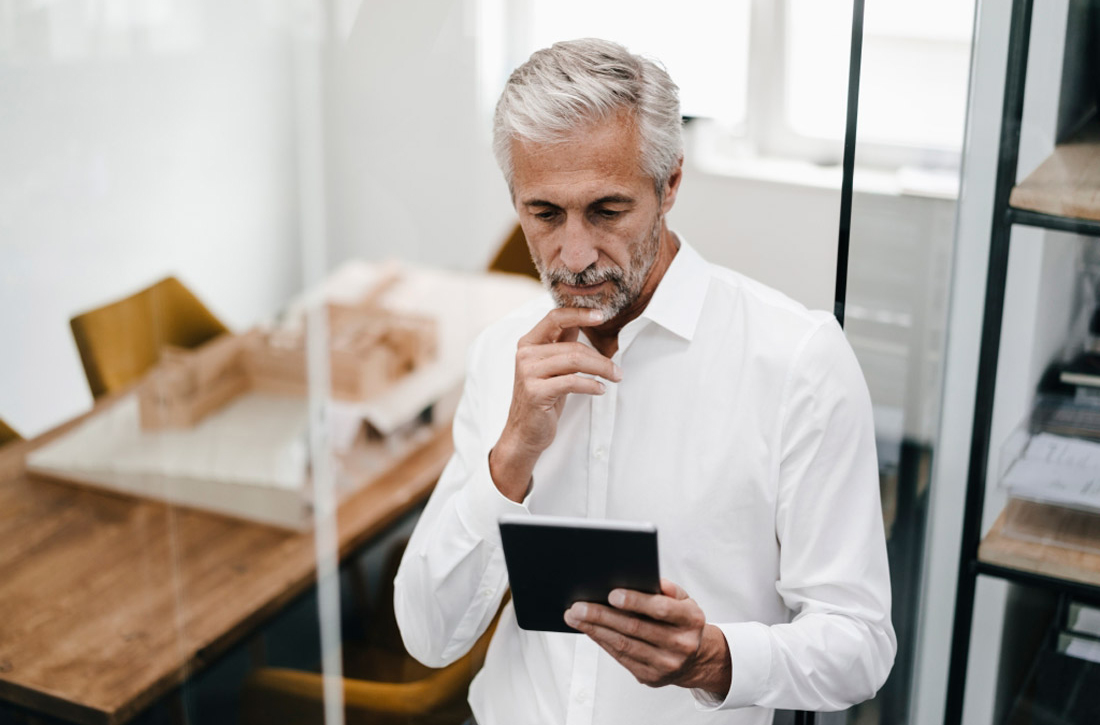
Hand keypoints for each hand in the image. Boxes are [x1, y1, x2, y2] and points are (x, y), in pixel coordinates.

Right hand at [489, 307, 621, 500]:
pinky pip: (572, 382)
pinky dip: (591, 385)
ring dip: (601, 369)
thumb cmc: (542, 398)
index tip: (601, 315)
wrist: (524, 432)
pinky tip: (600, 390)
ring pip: (575, 361)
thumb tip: (583, 321)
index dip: (579, 314)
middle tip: (617, 370)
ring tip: (615, 377)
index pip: (555, 317)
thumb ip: (562, 344)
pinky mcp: (536, 392)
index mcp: (528, 343)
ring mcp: (528, 373)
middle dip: (600, 357)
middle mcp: (525, 354)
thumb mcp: (552, 367)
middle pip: (572, 345)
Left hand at [563, 578, 730, 697]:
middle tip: (578, 606)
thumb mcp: (684, 600)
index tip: (611, 594)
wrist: (696, 658)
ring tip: (575, 617)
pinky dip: (602, 642)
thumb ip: (667, 588)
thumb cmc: (683, 621)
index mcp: (690, 619)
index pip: (661, 609)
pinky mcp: (651, 677)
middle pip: (635, 628)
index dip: (635, 601)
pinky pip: (621, 658)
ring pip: (624, 645)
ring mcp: (665, 664)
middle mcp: (680, 644)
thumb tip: (646, 578)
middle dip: (602, 616)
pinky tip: (589, 630)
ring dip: (595, 630)